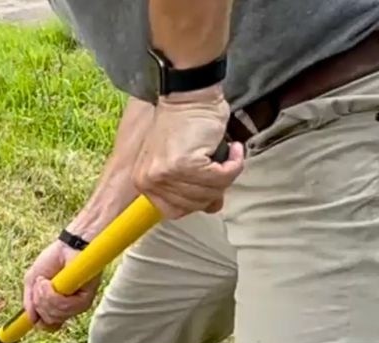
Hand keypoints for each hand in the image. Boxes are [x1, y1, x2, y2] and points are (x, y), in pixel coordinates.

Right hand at [23, 241, 98, 331]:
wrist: (68, 246)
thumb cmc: (52, 260)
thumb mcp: (32, 281)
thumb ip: (30, 302)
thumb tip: (31, 320)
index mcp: (58, 306)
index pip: (49, 326)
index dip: (39, 322)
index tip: (33, 316)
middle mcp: (68, 308)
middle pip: (48, 322)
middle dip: (38, 303)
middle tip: (40, 285)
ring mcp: (77, 304)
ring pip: (54, 315)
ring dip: (43, 297)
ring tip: (45, 280)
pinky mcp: (84, 299)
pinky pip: (63, 306)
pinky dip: (51, 294)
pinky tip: (50, 282)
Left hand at [133, 86, 244, 218]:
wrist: (189, 94)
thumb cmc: (186, 123)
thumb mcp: (181, 162)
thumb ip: (192, 188)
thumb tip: (212, 207)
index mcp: (144, 182)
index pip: (175, 211)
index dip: (198, 201)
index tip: (210, 183)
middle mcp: (150, 180)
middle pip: (195, 204)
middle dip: (216, 187)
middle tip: (222, 166)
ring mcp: (166, 174)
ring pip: (210, 192)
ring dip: (227, 174)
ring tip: (227, 154)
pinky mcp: (185, 164)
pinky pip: (221, 177)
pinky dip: (234, 164)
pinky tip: (233, 149)